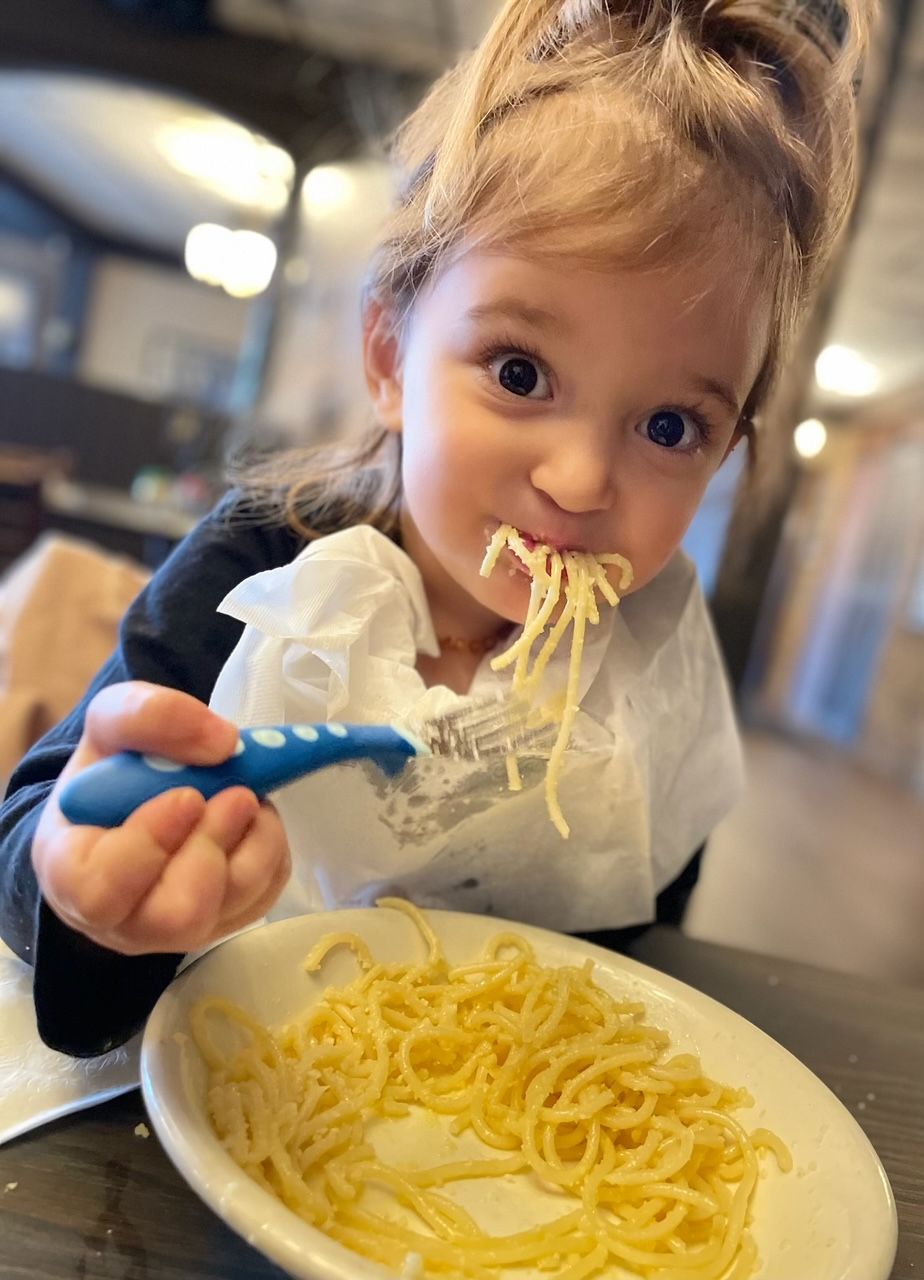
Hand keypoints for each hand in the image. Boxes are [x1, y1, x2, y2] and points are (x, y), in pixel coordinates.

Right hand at [33, 682, 290, 955]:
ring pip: (227, 910)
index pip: (98, 891)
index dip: (147, 847)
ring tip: (247, 798)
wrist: (138, 791)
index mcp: (70, 873)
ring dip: (253, 846)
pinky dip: (270, 852)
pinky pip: (261, 897)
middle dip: (212, 848)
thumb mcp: (113, 720)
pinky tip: (253, 819)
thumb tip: (223, 743)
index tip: (186, 796)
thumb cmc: (113, 766)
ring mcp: (174, 930)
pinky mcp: (222, 920)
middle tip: (237, 795)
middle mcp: (121, 919)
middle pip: (175, 916)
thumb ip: (150, 716)